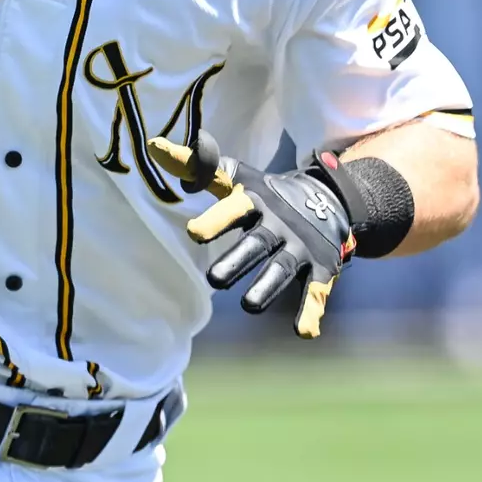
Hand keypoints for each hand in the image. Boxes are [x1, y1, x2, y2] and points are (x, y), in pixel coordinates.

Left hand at [148, 132, 354, 337]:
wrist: (327, 199)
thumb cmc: (263, 195)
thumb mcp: (235, 179)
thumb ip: (198, 169)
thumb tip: (154, 148)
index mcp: (254, 202)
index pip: (233, 208)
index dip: (215, 220)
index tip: (193, 233)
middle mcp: (277, 225)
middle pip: (255, 244)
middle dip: (237, 260)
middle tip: (214, 280)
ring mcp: (300, 247)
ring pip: (281, 269)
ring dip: (267, 287)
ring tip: (249, 305)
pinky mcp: (321, 268)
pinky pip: (316, 291)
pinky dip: (312, 311)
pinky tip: (304, 332)